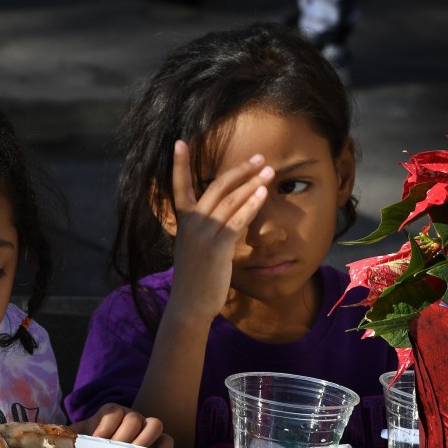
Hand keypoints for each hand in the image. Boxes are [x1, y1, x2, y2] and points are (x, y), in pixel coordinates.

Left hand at [69, 403, 173, 447]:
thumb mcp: (80, 440)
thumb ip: (70, 437)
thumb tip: (50, 436)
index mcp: (110, 414)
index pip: (112, 410)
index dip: (105, 425)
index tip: (98, 440)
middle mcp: (130, 417)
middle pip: (133, 417)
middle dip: (124, 436)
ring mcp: (147, 429)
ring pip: (155, 423)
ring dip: (143, 441)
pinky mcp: (160, 443)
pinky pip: (168, 440)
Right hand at [169, 140, 273, 322]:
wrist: (189, 305)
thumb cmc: (194, 279)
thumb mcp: (193, 249)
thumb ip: (203, 230)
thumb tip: (223, 218)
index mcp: (183, 222)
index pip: (178, 187)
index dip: (179, 164)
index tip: (180, 142)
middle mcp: (191, 224)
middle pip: (215, 187)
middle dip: (239, 169)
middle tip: (259, 158)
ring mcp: (204, 233)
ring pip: (230, 199)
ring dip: (252, 182)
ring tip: (269, 171)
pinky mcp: (217, 246)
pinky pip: (237, 219)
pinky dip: (251, 204)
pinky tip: (263, 194)